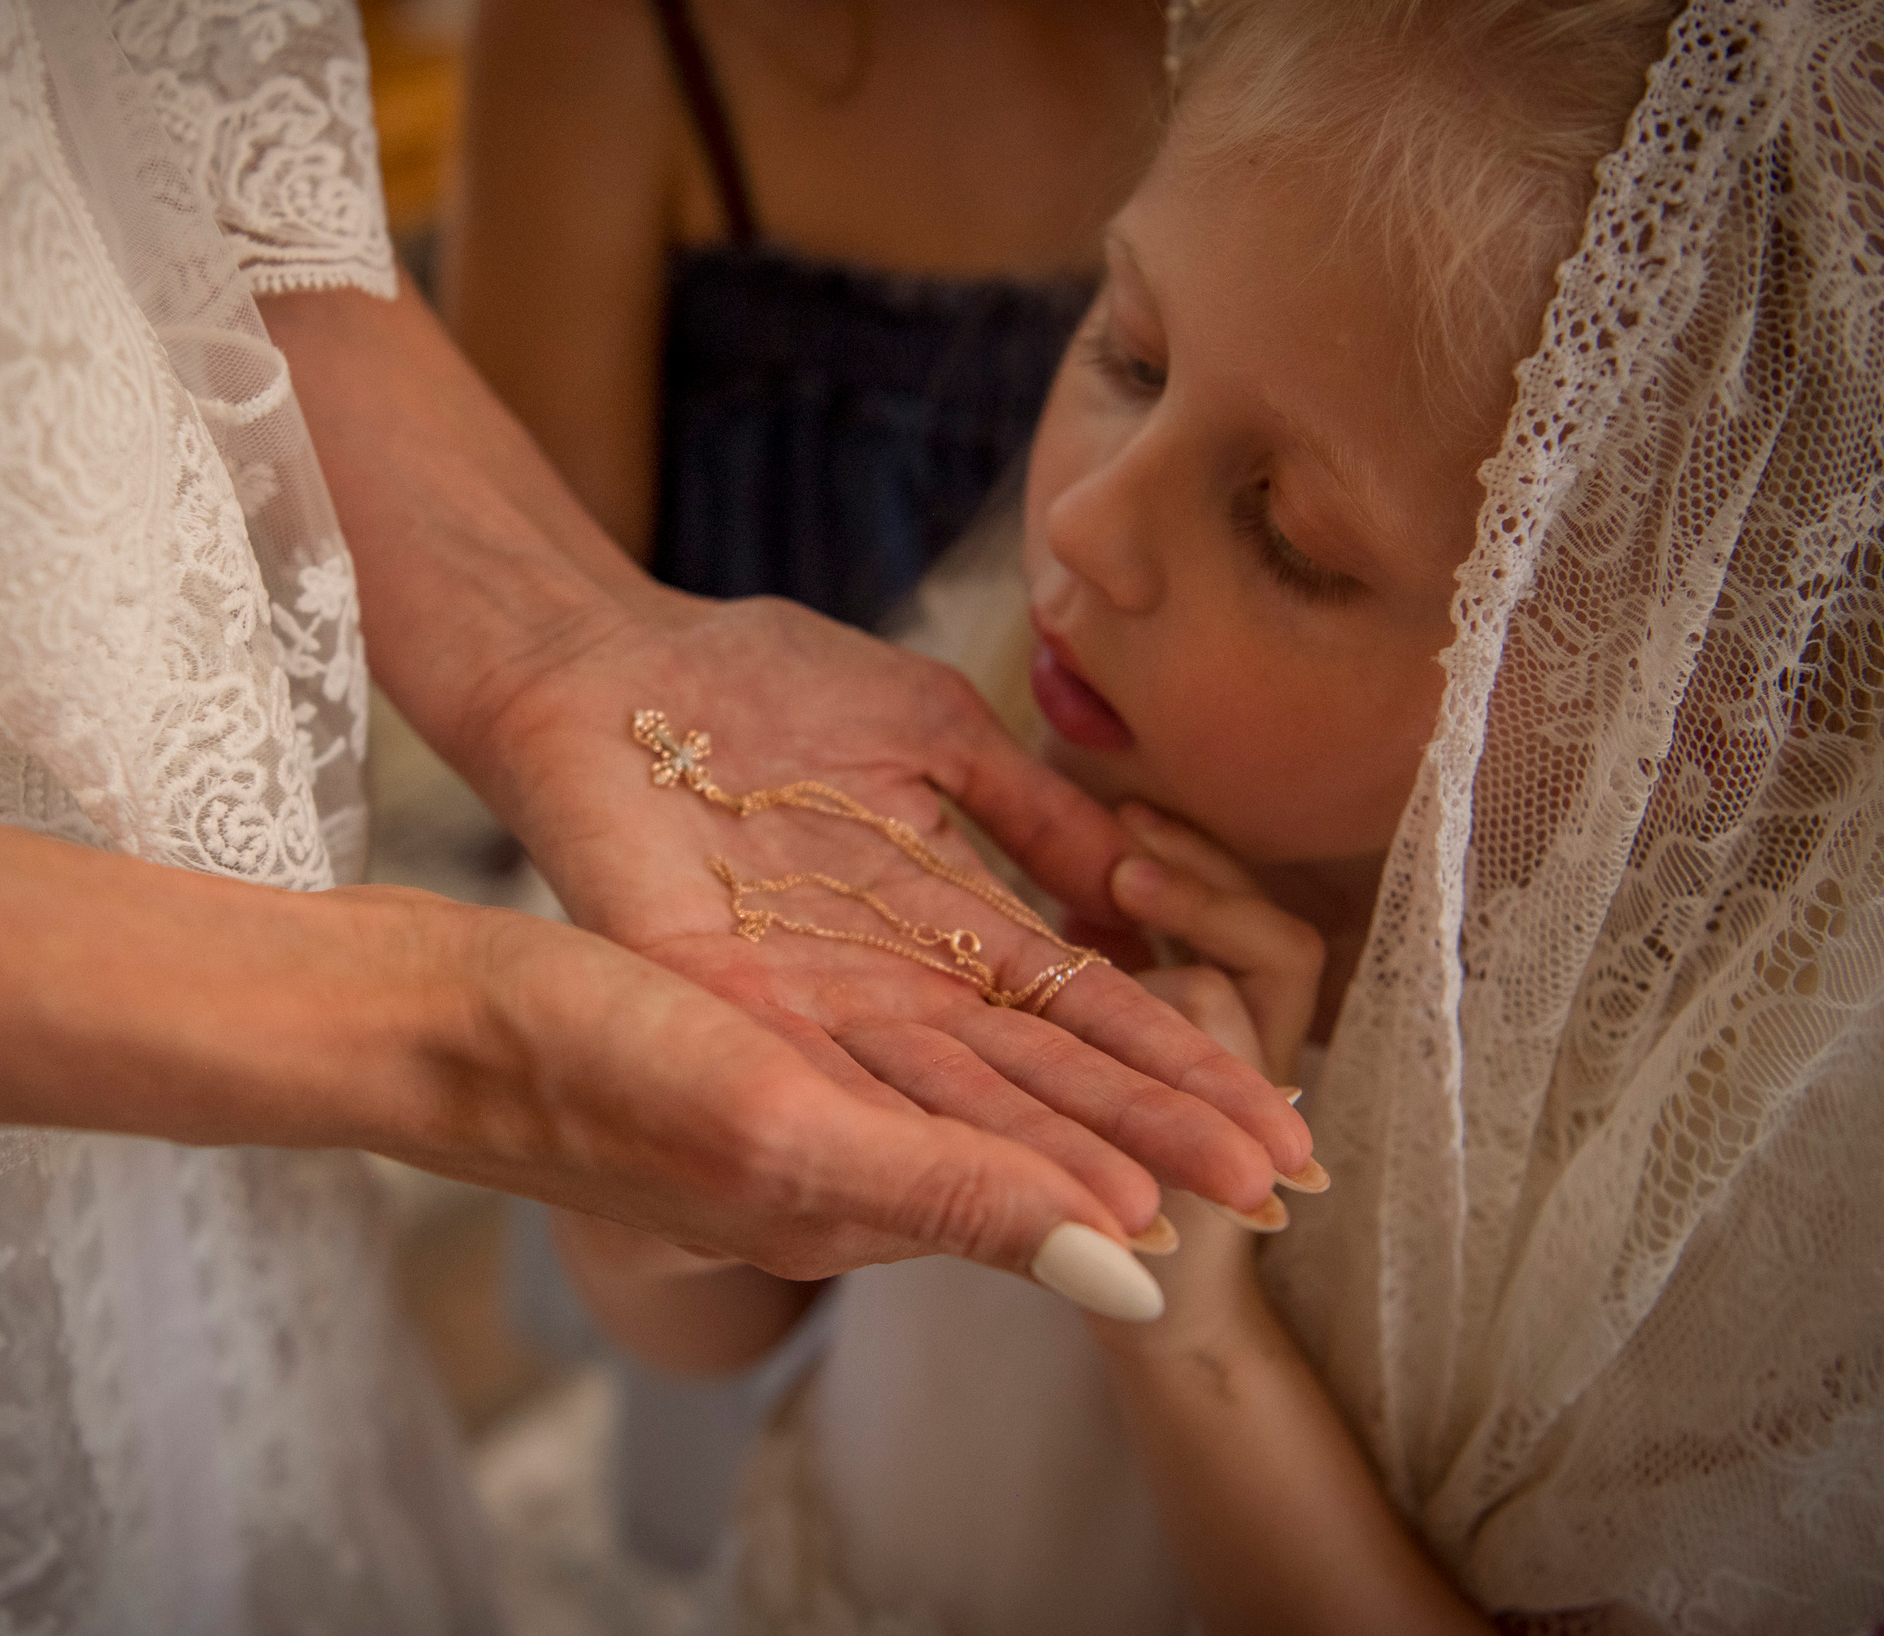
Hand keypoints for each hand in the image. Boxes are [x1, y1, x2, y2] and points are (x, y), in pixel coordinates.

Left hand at [265, 279, 1305, 1292]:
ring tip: (1157, 1219)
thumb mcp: (932, 736)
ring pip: (954, 1098)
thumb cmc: (758, 684)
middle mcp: (892, 990)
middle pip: (1040, 1074)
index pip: (1088, 1011)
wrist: (606, 664)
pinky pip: (833, 1080)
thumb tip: (1146, 888)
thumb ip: (1034, 812)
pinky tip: (998, 1186)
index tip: (1277, 1128)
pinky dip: (916, 1133)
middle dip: (1151, 1135)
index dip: (1182, 1067)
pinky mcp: (723, 1005)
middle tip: (1266, 1201)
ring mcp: (811, 1009)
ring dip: (1052, 1159)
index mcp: (948, 924)